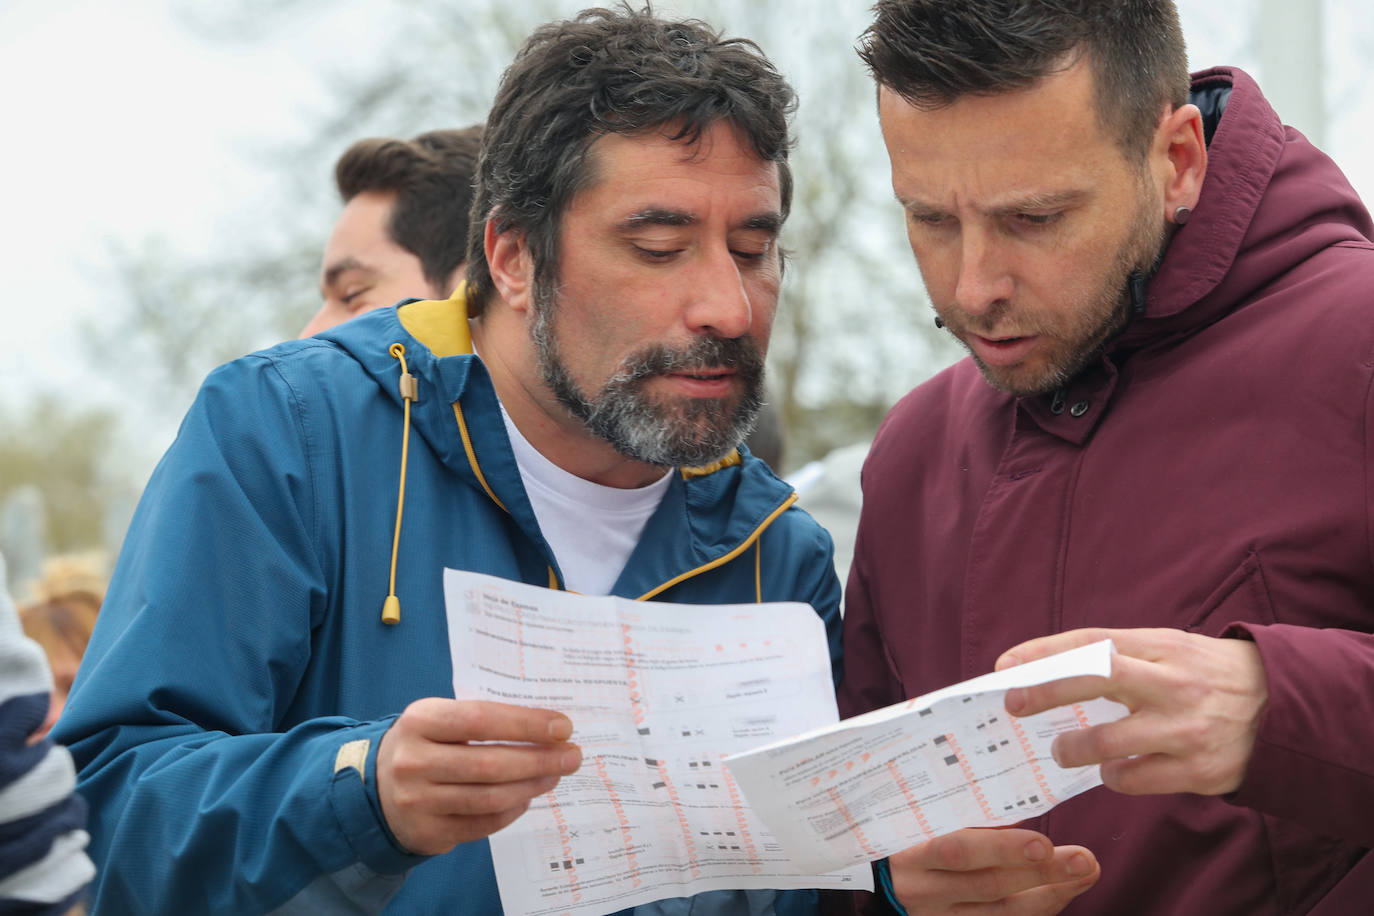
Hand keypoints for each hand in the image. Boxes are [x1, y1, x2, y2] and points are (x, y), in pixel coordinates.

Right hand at [377, 698, 581, 854]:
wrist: (375, 786)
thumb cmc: (425, 744)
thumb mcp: (440, 718)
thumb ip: (484, 720)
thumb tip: (548, 729)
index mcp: (420, 721)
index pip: (481, 720)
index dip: (526, 724)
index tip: (563, 727)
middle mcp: (414, 761)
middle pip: (491, 764)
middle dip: (540, 760)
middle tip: (571, 756)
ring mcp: (418, 801)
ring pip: (490, 797)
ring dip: (531, 786)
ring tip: (555, 775)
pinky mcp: (427, 832)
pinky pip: (482, 823)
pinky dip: (512, 811)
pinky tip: (527, 797)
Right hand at [887, 828, 1097, 913]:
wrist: (880, 878)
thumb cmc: (902, 836)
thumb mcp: (918, 818)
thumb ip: (961, 817)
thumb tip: (1019, 805)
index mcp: (911, 852)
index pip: (957, 850)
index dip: (1001, 849)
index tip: (1043, 843)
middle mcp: (924, 890)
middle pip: (987, 886)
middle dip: (1041, 874)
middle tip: (1084, 860)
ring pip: (1000, 913)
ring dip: (1050, 894)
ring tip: (1085, 873)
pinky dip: (1036, 909)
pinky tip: (1063, 893)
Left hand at [998, 628, 1267, 795]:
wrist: (1287, 709)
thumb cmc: (1209, 674)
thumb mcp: (1171, 649)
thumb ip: (1121, 657)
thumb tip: (1047, 671)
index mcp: (1162, 647)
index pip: (1092, 641)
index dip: (1044, 651)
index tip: (1006, 664)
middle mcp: (1172, 684)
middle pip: (1096, 680)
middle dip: (1046, 690)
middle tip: (1013, 703)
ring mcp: (1186, 728)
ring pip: (1107, 743)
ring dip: (1073, 749)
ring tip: (1062, 749)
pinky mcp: (1198, 770)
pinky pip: (1134, 779)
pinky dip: (1113, 776)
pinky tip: (1113, 770)